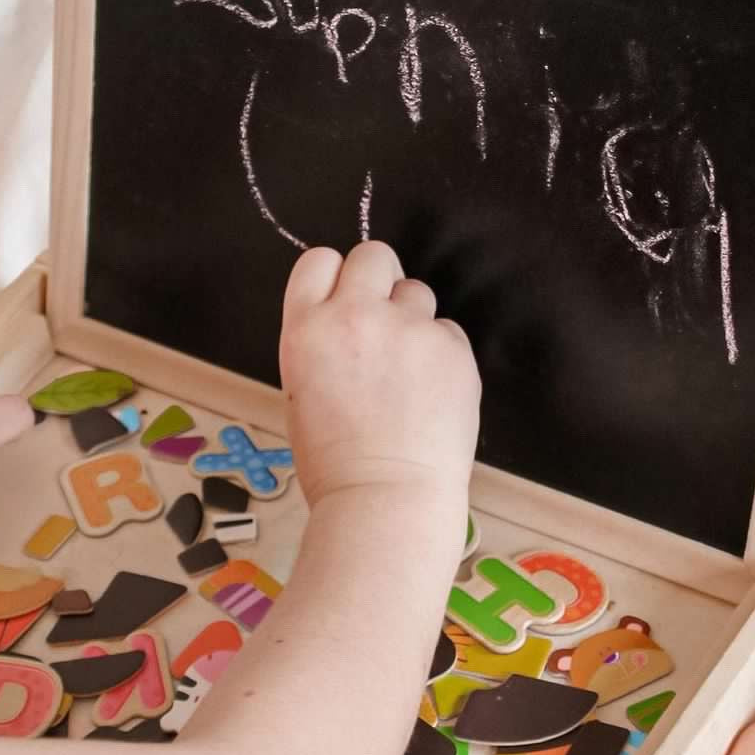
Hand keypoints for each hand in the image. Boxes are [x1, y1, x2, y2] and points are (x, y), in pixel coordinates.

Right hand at [280, 242, 480, 509]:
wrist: (385, 498)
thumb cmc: (334, 463)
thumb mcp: (302, 391)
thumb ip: (324, 342)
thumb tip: (351, 322)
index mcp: (306, 328)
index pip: (319, 260)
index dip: (335, 278)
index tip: (344, 301)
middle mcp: (355, 316)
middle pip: (374, 256)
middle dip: (379, 282)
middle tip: (383, 325)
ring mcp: (408, 328)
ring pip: (416, 292)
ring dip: (413, 320)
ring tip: (409, 372)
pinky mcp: (452, 347)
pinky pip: (447, 331)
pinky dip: (442, 354)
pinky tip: (432, 394)